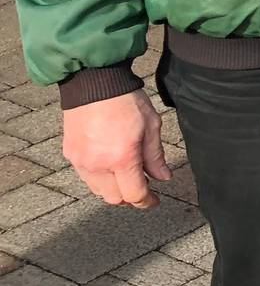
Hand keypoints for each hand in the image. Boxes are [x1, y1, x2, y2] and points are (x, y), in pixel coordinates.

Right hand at [63, 89, 170, 208]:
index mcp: (122, 158)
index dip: (146, 201)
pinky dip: (99, 178)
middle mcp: (99, 165)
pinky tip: (109, 165)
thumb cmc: (126, 100)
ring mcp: (82, 162)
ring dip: (114, 189)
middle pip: (115, 198)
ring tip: (126, 174)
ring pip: (99, 191)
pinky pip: (86, 177)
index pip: (134, 194)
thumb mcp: (151, 124)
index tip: (154, 201)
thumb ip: (155, 155)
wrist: (94, 84)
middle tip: (142, 186)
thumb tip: (163, 177)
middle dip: (130, 196)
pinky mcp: (70, 156)